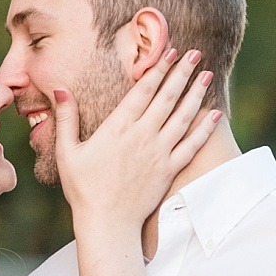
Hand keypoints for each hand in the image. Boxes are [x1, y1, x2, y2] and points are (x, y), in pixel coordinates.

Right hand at [53, 47, 220, 232]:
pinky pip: (192, 145)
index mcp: (118, 127)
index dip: (159, 68)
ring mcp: (159, 153)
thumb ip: (66, 118)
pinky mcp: (169, 171)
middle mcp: (142, 136)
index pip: (144, 90)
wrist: (107, 223)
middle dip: (182, 72)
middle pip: (167, 97)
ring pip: (183, 117)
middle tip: (196, 54)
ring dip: (196, 94)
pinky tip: (215, 114)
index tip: (171, 51)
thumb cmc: (83, 189)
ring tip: (207, 75)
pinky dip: (205, 129)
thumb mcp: (67, 152)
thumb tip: (60, 88)